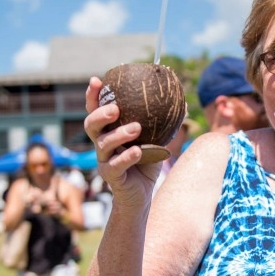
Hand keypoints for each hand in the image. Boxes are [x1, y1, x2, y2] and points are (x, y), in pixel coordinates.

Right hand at [84, 77, 160, 203]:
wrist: (141, 195)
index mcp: (109, 131)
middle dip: (100, 114)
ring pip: (102, 144)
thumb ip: (161, 124)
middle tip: (115, 108)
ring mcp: (104, 160)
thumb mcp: (155, 140)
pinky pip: (114, 165)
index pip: (95, 110)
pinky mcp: (111, 176)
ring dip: (118, 134)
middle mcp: (102, 144)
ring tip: (136, 128)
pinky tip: (137, 151)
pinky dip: (126, 157)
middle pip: (90, 125)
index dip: (93, 96)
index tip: (97, 80)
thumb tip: (184, 104)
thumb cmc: (146, 163)